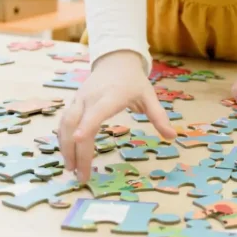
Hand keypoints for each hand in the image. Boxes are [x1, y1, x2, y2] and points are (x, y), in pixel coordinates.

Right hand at [58, 51, 176, 181]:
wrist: (115, 61)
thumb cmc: (133, 81)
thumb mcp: (149, 95)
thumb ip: (159, 116)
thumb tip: (172, 137)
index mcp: (111, 96)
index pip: (96, 111)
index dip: (87, 125)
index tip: (79, 140)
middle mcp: (90, 98)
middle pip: (76, 124)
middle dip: (76, 151)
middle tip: (80, 176)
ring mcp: (79, 100)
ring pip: (65, 124)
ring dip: (65, 148)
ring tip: (71, 170)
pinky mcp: (74, 103)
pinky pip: (64, 123)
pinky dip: (63, 140)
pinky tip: (68, 156)